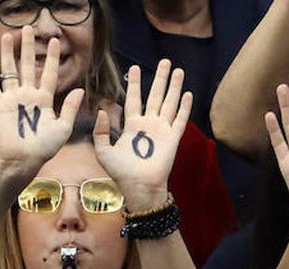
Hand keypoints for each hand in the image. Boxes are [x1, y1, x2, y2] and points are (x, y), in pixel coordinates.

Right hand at [0, 26, 83, 175]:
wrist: (23, 161)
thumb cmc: (44, 149)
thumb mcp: (63, 128)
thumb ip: (70, 108)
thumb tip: (80, 89)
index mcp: (45, 100)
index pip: (50, 73)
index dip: (52, 57)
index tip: (54, 40)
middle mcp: (29, 96)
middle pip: (29, 66)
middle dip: (28, 47)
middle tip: (29, 28)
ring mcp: (13, 99)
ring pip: (10, 71)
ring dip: (8, 53)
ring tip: (8, 35)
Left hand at [94, 61, 189, 211]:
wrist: (138, 187)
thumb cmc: (121, 173)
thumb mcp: (103, 152)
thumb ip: (100, 132)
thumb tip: (102, 111)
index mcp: (132, 126)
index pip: (134, 99)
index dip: (135, 83)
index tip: (134, 67)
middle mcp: (148, 125)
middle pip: (155, 95)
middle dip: (160, 78)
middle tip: (165, 61)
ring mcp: (162, 130)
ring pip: (170, 102)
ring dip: (174, 86)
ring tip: (178, 70)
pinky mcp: (173, 138)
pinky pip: (180, 119)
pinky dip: (184, 107)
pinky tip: (188, 93)